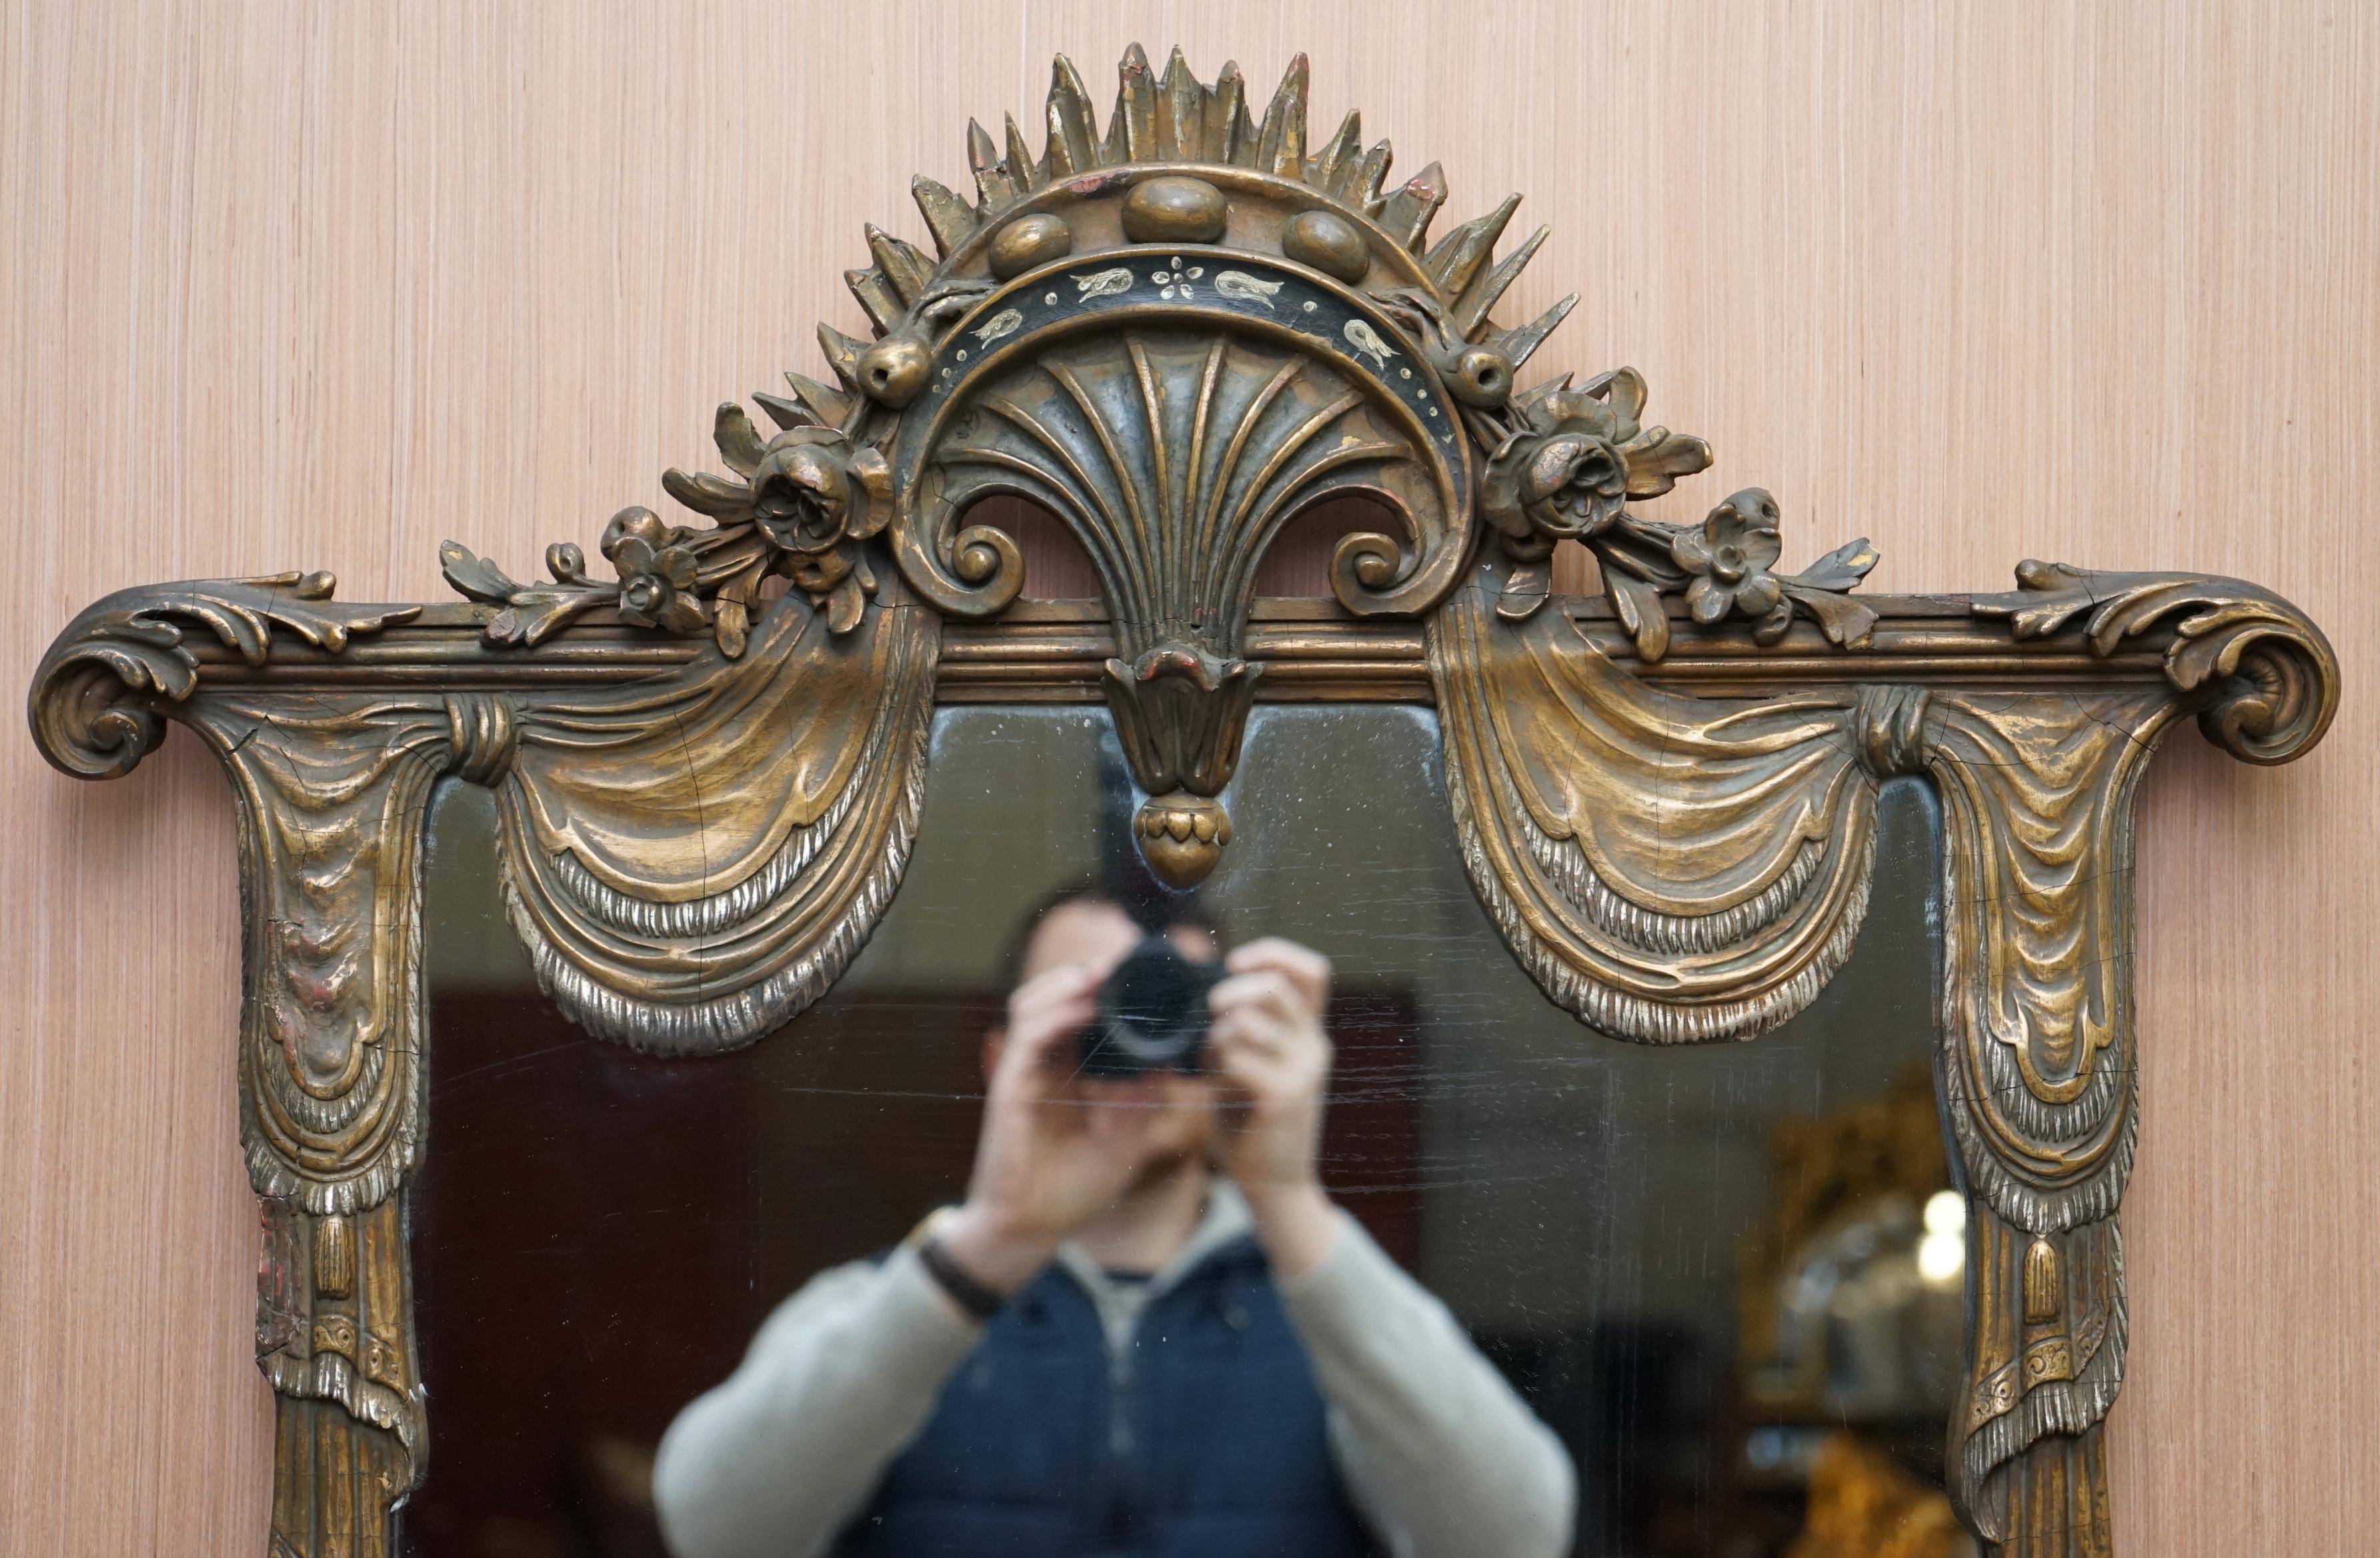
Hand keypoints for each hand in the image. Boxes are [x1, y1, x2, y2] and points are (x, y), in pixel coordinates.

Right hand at [937, 961, 1175, 1294]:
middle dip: (1089, 972)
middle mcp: (1043, 1064)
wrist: (1032, 1231)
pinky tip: (1083, 1004)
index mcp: (1069, 1072)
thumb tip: (1176, 1057)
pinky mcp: (1009, 1087)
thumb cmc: (1075, 1189)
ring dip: (1068, 982)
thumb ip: (1144, 1097)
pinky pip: (1027, 1037)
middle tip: (1127, 957)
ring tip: (1104, 970)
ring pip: (1035, 1004)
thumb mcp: (1125, 1137)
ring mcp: (1022, 1072)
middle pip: (1056, 996)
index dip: (1108, 987)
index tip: (1147, 972)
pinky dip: (1054, 1014)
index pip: (1084, 1013)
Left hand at [1206, 938, 1341, 1278]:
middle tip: (1209, 1013)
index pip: (1312, 971)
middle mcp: (1315, 1046)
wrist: (1276, 1185)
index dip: (1273, 954)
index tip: (1235, 963)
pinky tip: (1213, 1081)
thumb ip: (1241, 1031)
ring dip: (1216, 1031)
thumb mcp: (1253, 1065)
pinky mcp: (1283, 1097)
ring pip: (1249, 1019)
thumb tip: (1206, 996)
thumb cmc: (1253, 1122)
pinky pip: (1237, 1057)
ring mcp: (1303, 1071)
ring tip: (1210, 1057)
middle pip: (1275, 986)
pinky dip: (1214, 1062)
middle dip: (1230, 990)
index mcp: (1311, 1033)